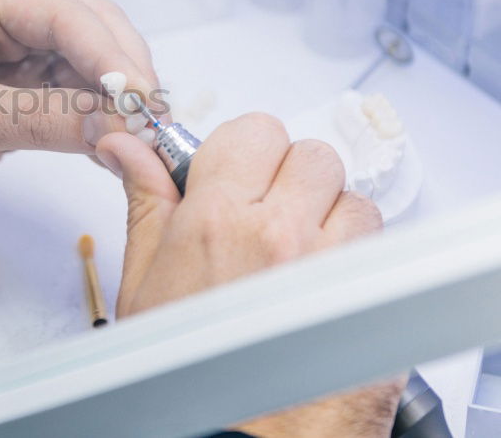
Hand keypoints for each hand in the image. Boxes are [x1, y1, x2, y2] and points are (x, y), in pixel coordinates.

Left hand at [0, 0, 160, 227]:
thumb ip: (39, 119)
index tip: (143, 98)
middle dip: (126, 75)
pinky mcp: (24, 93)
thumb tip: (115, 123)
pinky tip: (117, 144)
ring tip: (143, 139)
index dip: (112, 57)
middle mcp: (6, 17)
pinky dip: (103, 121)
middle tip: (154, 123)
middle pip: (93, 32)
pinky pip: (79, 99)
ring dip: (120, 100)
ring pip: (93, 66)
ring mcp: (19, 55)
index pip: (67, 15)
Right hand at [96, 113, 402, 437]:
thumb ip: (146, 199)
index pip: (254, 130)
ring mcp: (333, 263)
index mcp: (215, 221)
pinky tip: (318, 284)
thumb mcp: (145, 281)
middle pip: (310, 154)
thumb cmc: (186, 375)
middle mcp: (281, 233)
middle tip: (264, 216)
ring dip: (328, 215)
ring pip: (351, 196)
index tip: (235, 175)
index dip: (245, 151)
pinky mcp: (368, 294)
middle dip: (288, 178)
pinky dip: (353, 253)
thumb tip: (128, 147)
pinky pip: (377, 243)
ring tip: (295, 257)